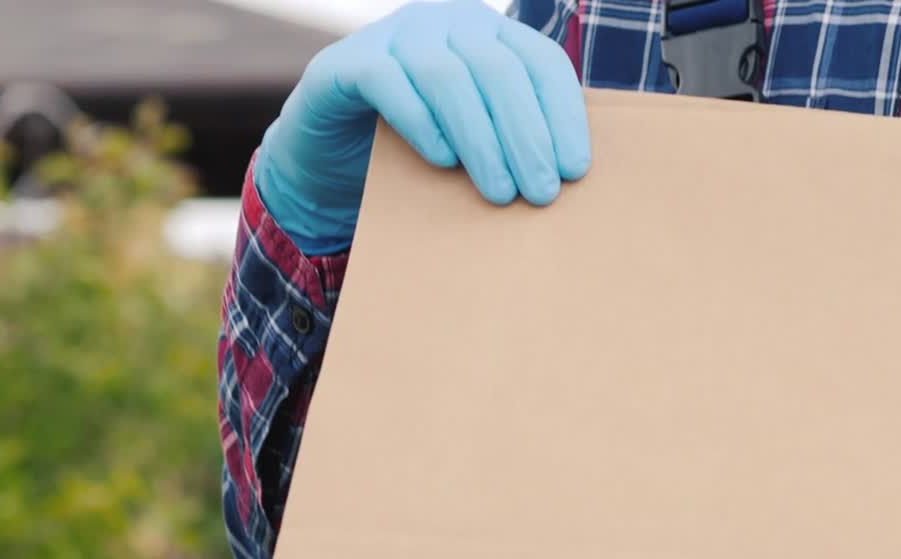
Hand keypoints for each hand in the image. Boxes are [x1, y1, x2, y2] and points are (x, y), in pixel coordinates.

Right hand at [255, 0, 590, 253]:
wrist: (324, 159)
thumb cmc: (410, 154)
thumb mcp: (469, 142)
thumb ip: (508, 143)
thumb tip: (562, 184)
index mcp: (487, 34)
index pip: (540, 62)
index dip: (562, 114)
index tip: (576, 169)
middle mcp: (445, 22)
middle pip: (499, 70)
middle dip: (527, 136)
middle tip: (542, 193)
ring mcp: (394, 36)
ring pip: (449, 77)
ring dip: (481, 140)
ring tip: (500, 193)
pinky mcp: (347, 64)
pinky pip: (389, 83)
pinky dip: (421, 122)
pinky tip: (443, 162)